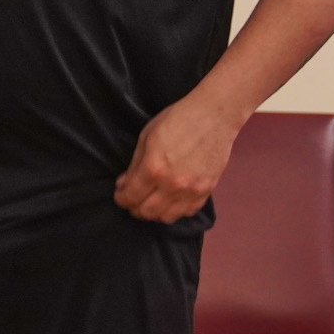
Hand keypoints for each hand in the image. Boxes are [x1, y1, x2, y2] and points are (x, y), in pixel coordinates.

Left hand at [113, 95, 245, 222]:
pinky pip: (188, 212)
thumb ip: (134, 165)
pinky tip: (170, 201)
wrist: (213, 116)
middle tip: (131, 200)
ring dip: (154, 213)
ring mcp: (192, 190)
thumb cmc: (177, 120)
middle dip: (134, 208)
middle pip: (147, 212)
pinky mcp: (207, 190)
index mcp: (153, 169)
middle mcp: (172, 185)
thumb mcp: (146, 137)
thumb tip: (124, 184)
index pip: (130, 197)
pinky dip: (176, 211)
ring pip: (167, 217)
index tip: (120, 195)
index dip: (121, 199)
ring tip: (149, 203)